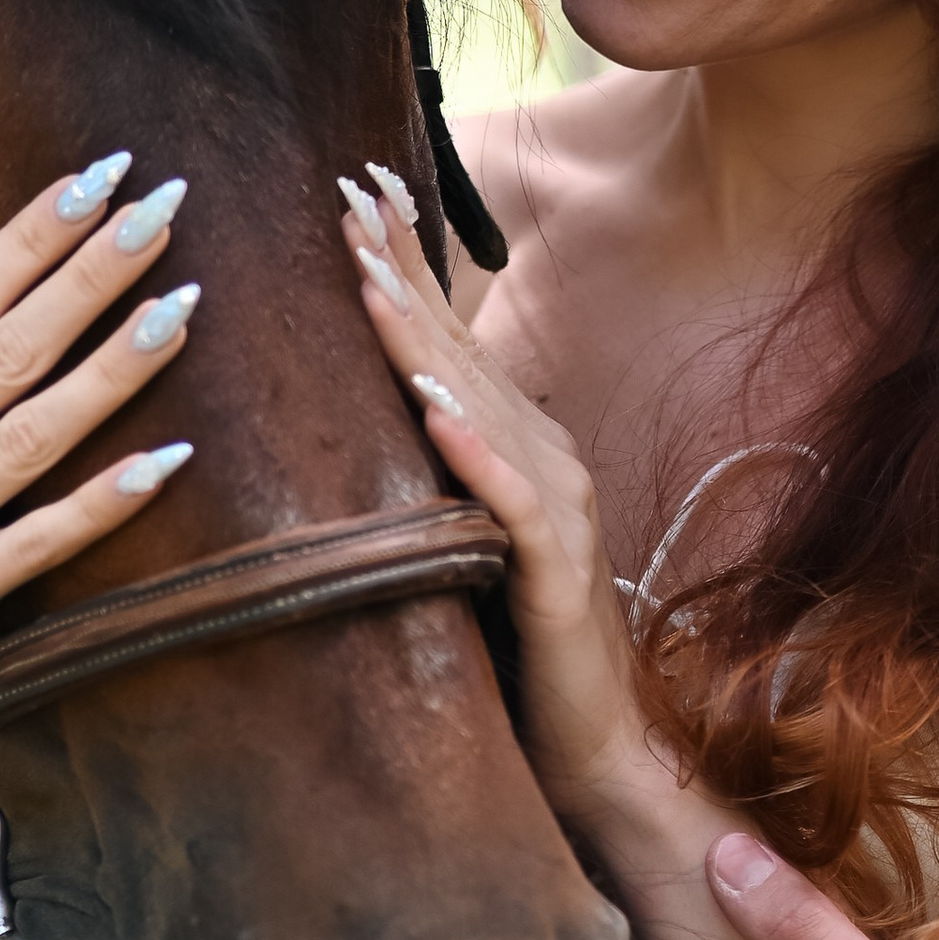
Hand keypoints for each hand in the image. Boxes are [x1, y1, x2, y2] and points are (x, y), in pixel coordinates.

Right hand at [0, 157, 202, 795]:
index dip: (31, 236)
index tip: (98, 179)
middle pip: (12, 347)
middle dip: (94, 273)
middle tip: (166, 209)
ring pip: (40, 431)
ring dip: (118, 368)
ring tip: (185, 305)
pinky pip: (45, 538)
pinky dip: (106, 500)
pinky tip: (169, 458)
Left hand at [340, 167, 642, 813]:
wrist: (595, 749)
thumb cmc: (515, 650)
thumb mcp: (455, 543)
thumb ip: (422, 476)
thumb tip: (358, 418)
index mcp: (514, 442)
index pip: (448, 335)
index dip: (405, 261)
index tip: (353, 189)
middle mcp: (543, 454)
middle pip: (458, 348)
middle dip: (400, 269)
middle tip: (343, 196)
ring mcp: (557, 507)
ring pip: (478, 405)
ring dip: (421, 339)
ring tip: (367, 278)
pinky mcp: (557, 570)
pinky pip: (510, 500)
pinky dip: (472, 450)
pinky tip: (431, 409)